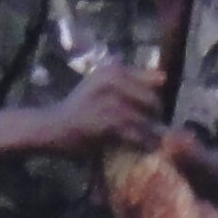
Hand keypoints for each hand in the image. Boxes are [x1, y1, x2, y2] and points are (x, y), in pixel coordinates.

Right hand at [33, 57, 167, 156]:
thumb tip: (164, 77)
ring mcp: (111, 101)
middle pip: (152, 100)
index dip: (154, 100)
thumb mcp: (103, 85)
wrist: (53, 126)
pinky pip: (138, 134)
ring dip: (151, 133)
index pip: (153, 81)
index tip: (151, 112)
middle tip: (150, 128)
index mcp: (113, 70)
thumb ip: (132, 79)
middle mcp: (112, 80)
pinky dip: (143, 143)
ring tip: (148, 140)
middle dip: (155, 116)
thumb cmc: (80, 107)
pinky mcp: (110, 123)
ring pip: (147, 119)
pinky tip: (141, 148)